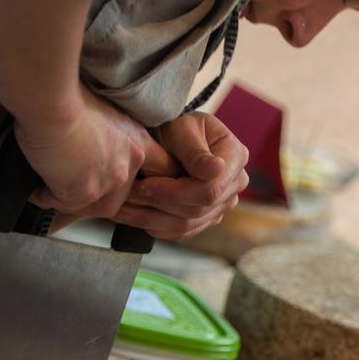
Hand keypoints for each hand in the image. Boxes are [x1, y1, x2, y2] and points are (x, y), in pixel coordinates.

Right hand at [16, 85, 177, 218]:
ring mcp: (105, 184)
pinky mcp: (81, 195)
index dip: (149, 178)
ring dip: (74, 201)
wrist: (52, 106)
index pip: (160, 168)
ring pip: (92, 207)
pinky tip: (37, 191)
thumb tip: (95, 136)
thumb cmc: (70, 97)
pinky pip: (63, 206)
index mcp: (136, 143)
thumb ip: (109, 131)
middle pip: (120, 196)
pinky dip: (47, 198)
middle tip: (76, 185)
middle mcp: (126, 166)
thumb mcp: (102, 109)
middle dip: (98, 194)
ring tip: (54, 190)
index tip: (139, 182)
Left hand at [113, 112, 249, 238]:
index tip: (146, 184)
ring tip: (123, 210)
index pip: (210, 188)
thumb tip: (216, 170)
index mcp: (236, 157)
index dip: (176, 192)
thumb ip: (195, 150)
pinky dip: (156, 227)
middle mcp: (235, 183)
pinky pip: (183, 231)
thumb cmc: (177, 128)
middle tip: (129, 195)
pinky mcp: (207, 217)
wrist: (173, 137)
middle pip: (199, 209)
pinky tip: (134, 217)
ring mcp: (223, 203)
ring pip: (188, 224)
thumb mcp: (182, 129)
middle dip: (160, 204)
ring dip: (152, 219)